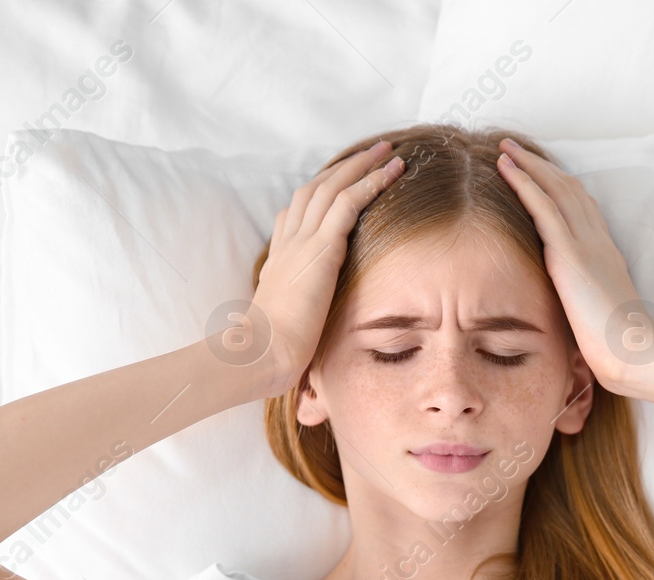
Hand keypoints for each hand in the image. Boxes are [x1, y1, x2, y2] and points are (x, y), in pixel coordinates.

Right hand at [244, 140, 405, 397]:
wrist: (260, 353)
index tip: (338, 182)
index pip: (295, 214)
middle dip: (343, 167)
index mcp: (278, 260)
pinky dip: (371, 181)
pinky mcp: (321, 249)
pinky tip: (393, 171)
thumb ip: (298, 323)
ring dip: (362, 164)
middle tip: (371, 152)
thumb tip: (309, 346)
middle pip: (314, 190)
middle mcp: (288, 243)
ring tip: (388, 150)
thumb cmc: (270, 354)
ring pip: (333, 187)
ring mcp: (302, 242)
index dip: (317, 194)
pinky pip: (349, 202)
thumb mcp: (285, 330)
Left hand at [494, 138, 653, 394]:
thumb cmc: (618, 347)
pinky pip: (544, 207)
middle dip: (541, 166)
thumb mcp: (597, 317)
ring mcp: (586, 243)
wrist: (634, 351)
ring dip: (528, 164)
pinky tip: (506, 168)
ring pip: (555, 189)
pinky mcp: (570, 253)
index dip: (559, 186)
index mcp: (605, 254)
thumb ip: (583, 304)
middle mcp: (598, 240)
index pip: (581, 209)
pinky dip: (524, 183)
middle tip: (515, 148)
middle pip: (569, 189)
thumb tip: (570, 315)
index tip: (540, 173)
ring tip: (505, 148)